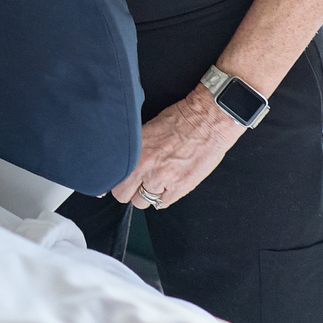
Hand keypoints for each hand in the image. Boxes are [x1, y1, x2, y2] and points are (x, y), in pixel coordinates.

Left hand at [111, 85, 245, 209]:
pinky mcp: (181, 187)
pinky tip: (169, 184)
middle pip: (124, 195)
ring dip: (148, 193)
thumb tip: (125, 162)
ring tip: (157, 181)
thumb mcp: (146, 129)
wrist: (208, 120)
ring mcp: (163, 179)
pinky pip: (163, 203)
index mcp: (135, 150)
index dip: (118, 180)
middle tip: (138, 182)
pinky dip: (164, 196)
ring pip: (142, 201)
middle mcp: (145, 167)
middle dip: (129, 189)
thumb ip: (135, 149)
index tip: (122, 179)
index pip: (114, 178)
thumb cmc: (180, 119)